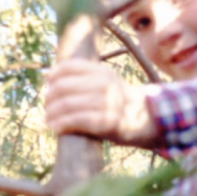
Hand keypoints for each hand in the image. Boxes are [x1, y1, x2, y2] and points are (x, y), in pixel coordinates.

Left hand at [46, 58, 160, 147]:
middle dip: (50, 99)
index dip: (53, 76)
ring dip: (52, 114)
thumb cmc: (119, 103)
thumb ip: (84, 78)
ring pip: (67, 104)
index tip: (49, 85)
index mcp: (102, 72)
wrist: (148, 120)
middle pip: (63, 87)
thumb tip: (49, 75)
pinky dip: (61, 124)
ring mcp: (108, 103)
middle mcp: (105, 84)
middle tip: (48, 107)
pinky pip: (76, 120)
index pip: (68, 67)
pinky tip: (55, 128)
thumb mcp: (106, 83)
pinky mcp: (108, 122)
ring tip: (49, 119)